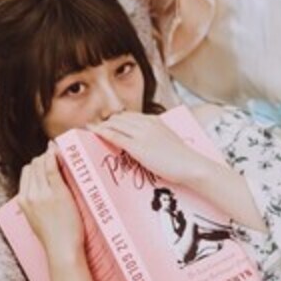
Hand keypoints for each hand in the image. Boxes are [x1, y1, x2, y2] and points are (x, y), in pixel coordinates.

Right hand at [17, 145, 83, 261]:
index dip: (37, 164)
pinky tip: (59, 150)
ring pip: (42, 164)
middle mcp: (29, 195)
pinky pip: (52, 167)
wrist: (61, 249)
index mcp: (23, 201)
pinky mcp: (57, 192)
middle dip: (44, 157)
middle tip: (56, 153)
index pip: (26, 173)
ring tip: (60, 151)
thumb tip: (41, 195)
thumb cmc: (54, 237)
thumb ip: (36, 205)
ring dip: (50, 154)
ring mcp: (42, 193)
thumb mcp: (37, 219)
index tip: (47, 161)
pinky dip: (55, 155)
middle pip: (33, 166)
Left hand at [89, 112, 212, 185]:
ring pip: (115, 124)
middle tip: (94, 127)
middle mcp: (147, 123)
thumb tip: (151, 145)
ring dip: (101, 126)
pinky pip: (115, 136)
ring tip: (90, 129)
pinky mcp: (138, 147)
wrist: (191, 165)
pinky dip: (102, 132)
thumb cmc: (184, 158)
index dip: (116, 119)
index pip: (130, 116)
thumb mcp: (170, 141)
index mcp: (156, 121)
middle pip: (120, 118)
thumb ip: (158, 138)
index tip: (107, 124)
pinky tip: (94, 132)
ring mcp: (142, 134)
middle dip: (106, 121)